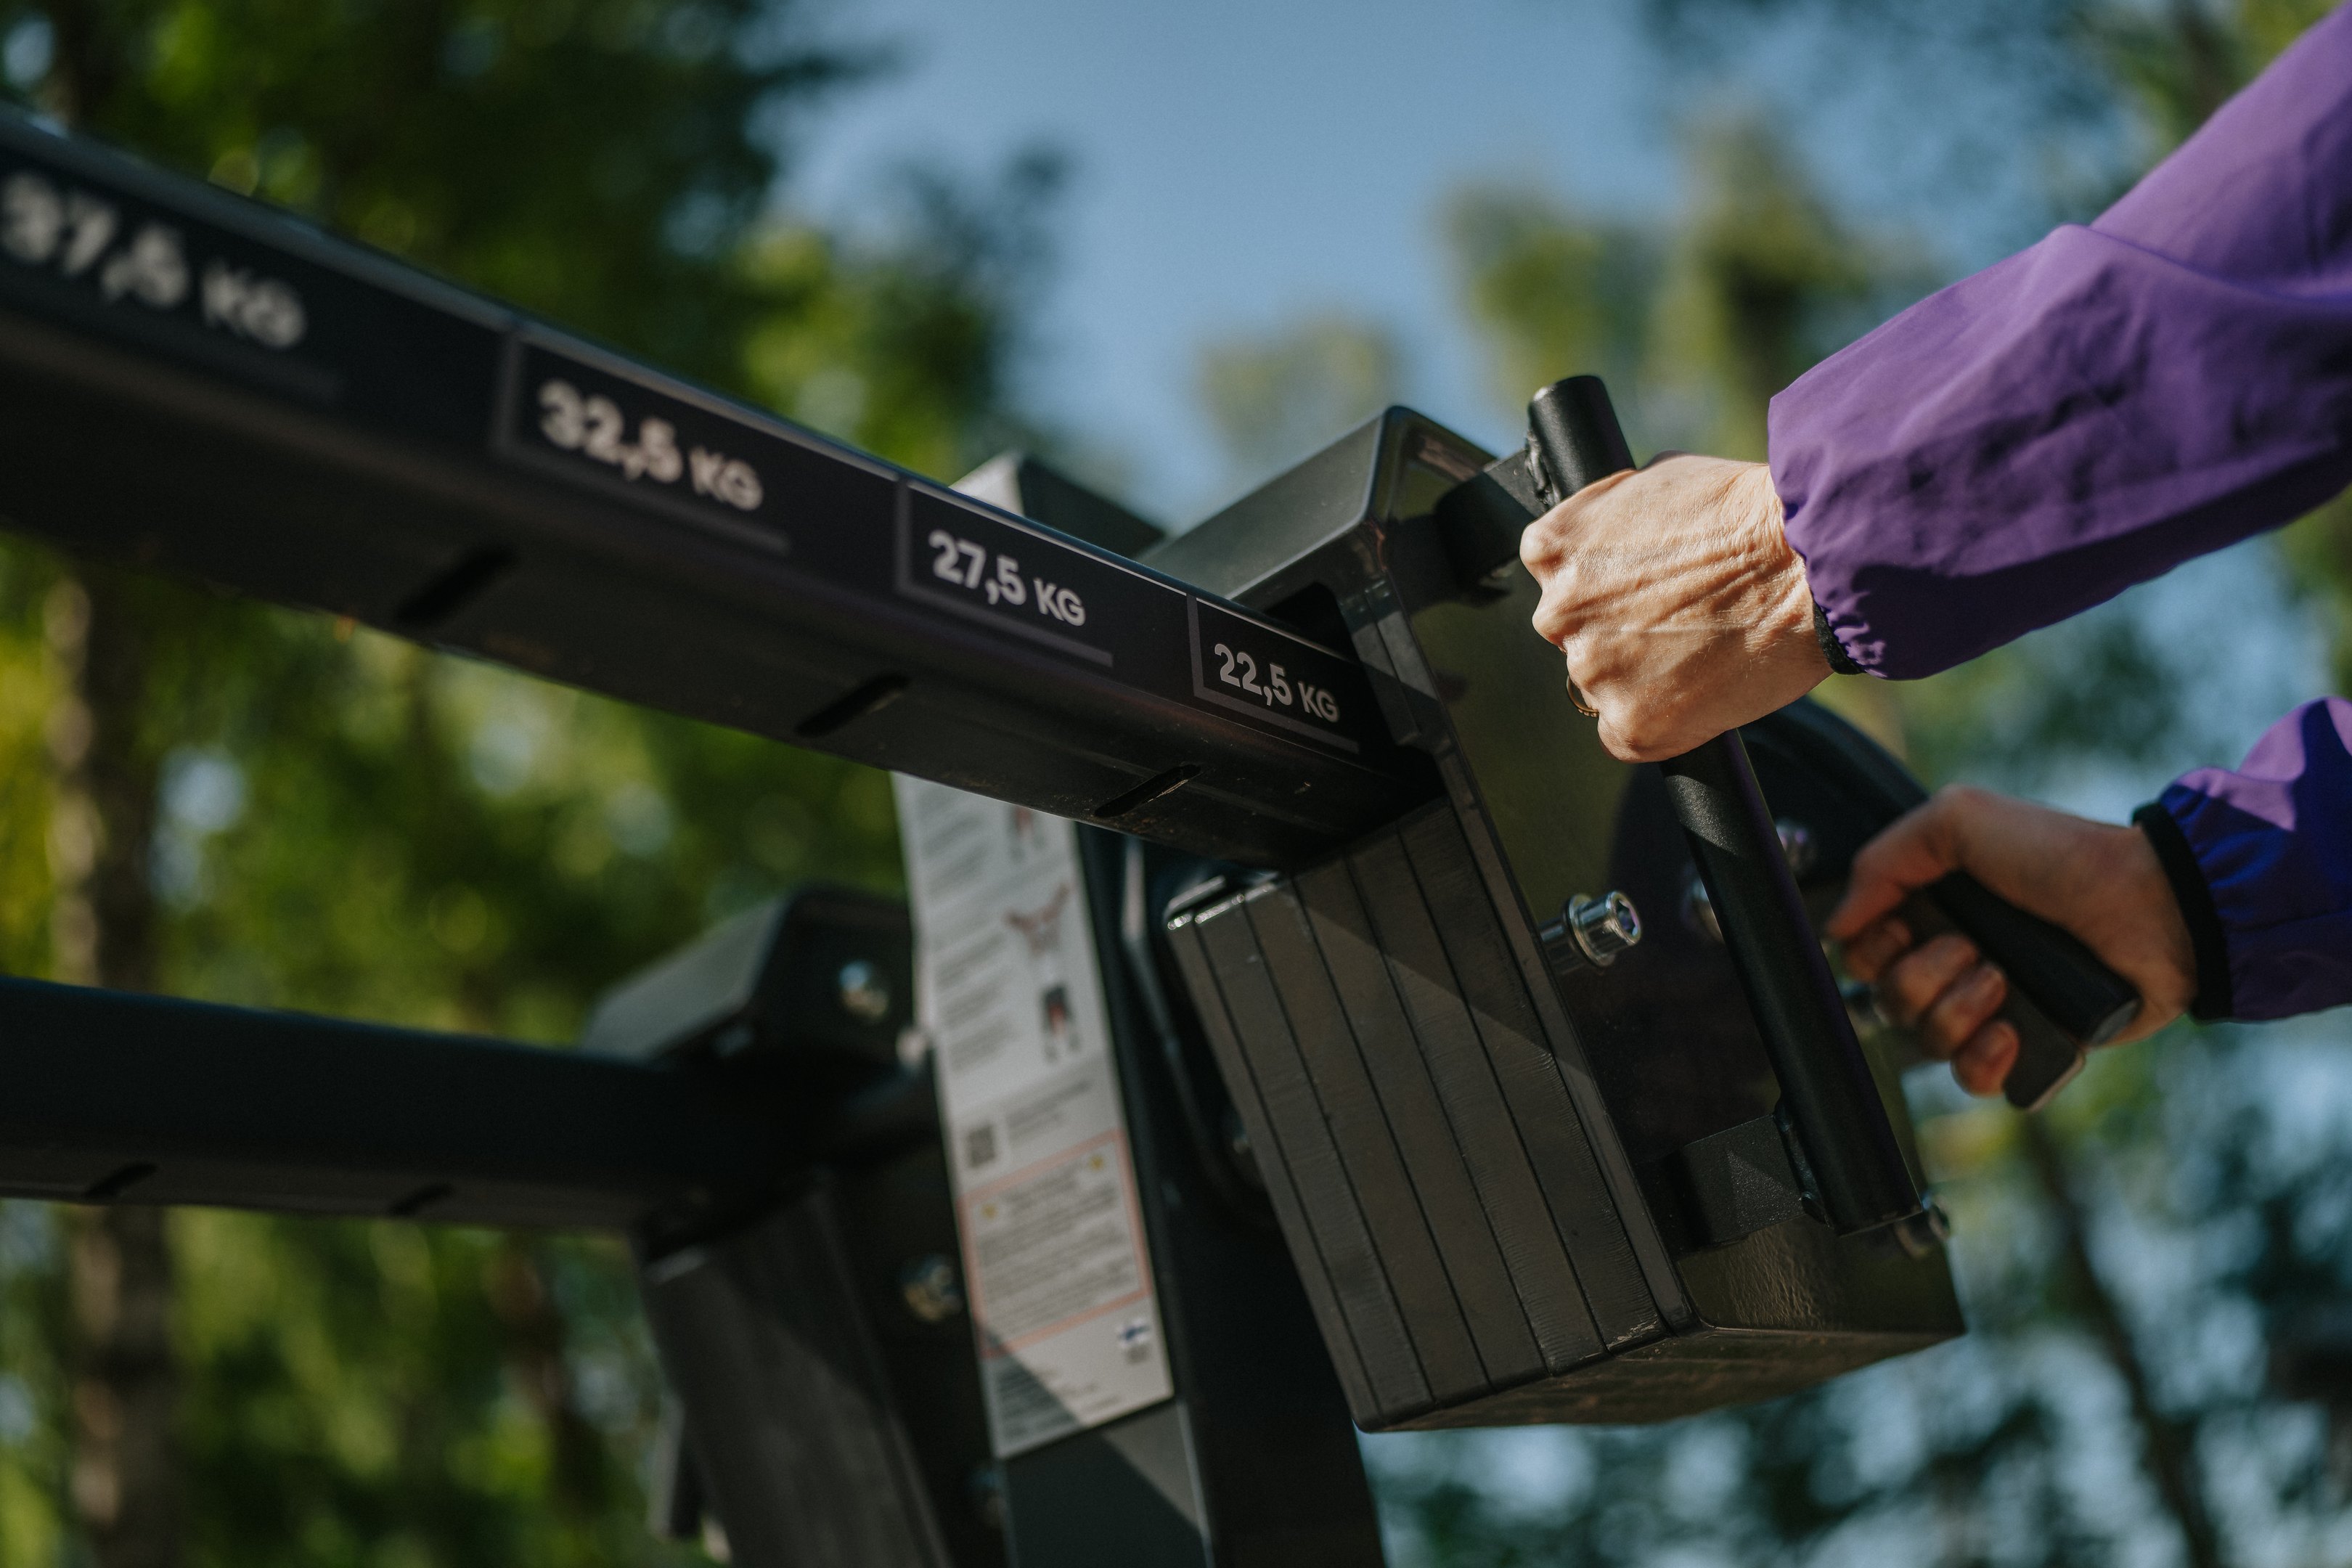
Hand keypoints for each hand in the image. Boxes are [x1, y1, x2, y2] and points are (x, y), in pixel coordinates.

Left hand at [1519, 454, 1828, 761]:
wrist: (1805, 563)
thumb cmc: (1746, 515)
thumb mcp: (1656, 482)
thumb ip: (1613, 521)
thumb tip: (1613, 539)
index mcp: (1553, 549)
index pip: (1556, 577)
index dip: (1604, 583)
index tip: (1640, 587)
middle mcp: (1559, 613)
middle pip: (1575, 635)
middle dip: (1617, 630)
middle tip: (1678, 620)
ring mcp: (1593, 672)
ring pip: (1604, 687)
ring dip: (1641, 677)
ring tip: (1704, 649)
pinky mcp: (1632, 724)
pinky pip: (1630, 736)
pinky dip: (1664, 723)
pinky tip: (1702, 690)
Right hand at [1826, 785, 2196, 1095]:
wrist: (2152, 905)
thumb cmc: (2062, 855)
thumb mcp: (1958, 820)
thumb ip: (1881, 861)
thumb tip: (1837, 927)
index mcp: (1935, 914)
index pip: (1865, 958)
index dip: (1877, 949)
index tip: (1911, 925)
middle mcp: (1957, 965)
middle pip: (1889, 1004)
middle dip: (1923, 978)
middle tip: (1973, 947)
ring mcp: (1996, 1010)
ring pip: (1928, 1044)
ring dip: (1958, 1010)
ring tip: (2005, 979)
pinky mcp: (2036, 1051)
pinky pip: (1979, 1084)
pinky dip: (1986, 1062)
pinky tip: (2011, 1033)